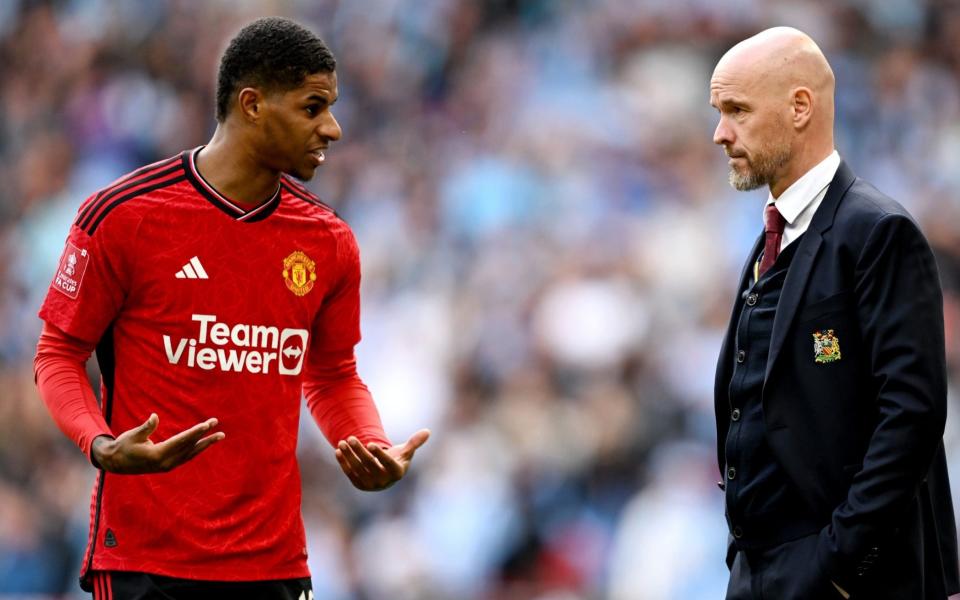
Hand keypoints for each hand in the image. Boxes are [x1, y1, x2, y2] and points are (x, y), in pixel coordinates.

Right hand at [92, 413, 224, 473]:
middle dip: (205, 438)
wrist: (116, 463)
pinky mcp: (168, 466)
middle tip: (220, 431)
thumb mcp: (132, 435)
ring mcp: (167, 466)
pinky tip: (205, 443)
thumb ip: (145, 427)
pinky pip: (187, 456)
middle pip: (189, 448)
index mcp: (157, 455)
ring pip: (191, 454)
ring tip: (219, 436)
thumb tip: (155, 416)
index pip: (181, 441)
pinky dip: (197, 449)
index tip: (206, 425)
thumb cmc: (123, 446)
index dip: (195, 432)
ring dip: (205, 444)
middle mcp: (165, 463)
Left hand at [335, 429, 429, 490]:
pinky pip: (350, 473)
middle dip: (359, 451)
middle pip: (370, 464)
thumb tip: (427, 431)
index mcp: (396, 473)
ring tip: (342, 442)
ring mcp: (370, 485)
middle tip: (351, 438)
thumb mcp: (406, 451)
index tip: (371, 443)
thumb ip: (415, 442)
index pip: (387, 463)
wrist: (386, 475)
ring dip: (349, 455)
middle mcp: (383, 481)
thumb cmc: (397, 459)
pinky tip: (338, 451)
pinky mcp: (359, 485)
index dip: (379, 454)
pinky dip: (343, 462)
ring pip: (358, 468)